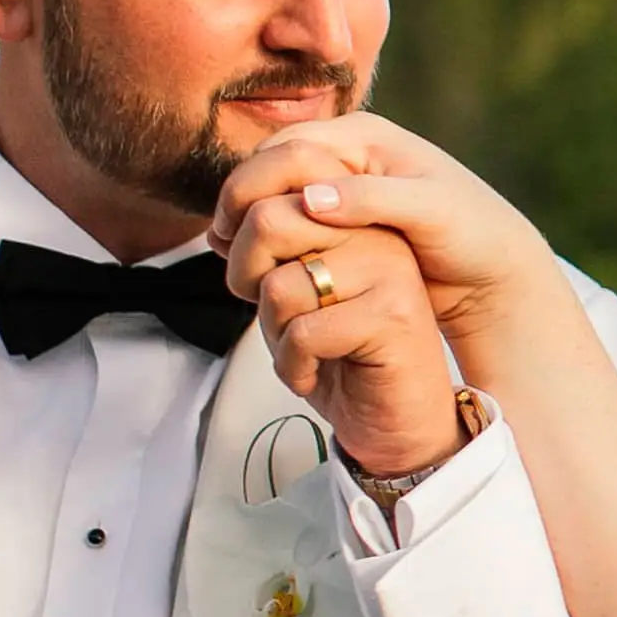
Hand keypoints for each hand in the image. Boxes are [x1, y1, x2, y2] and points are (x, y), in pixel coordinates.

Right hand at [213, 113, 562, 388]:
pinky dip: (270, 233)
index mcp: (366, 136)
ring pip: (278, 189)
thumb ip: (371, 201)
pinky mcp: (346, 215)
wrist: (497, 268)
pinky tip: (257, 261)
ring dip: (250, 216)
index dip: (253, 182)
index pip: (289, 147)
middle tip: (219, 240)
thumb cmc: (472, 235)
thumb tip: (311, 200)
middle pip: (274, 162)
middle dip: (241, 197)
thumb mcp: (428, 214)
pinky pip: (293, 215)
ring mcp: (346, 181)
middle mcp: (351, 151)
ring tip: (227, 252)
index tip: (230, 224)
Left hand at [231, 212, 464, 480]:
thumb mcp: (296, 296)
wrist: (399, 427)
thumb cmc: (345, 361)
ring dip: (273, 331)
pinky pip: (305, 333)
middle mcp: (374, 233)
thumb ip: (270, 254)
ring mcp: (388, 272)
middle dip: (246, 275)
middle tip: (270, 315)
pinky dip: (292, 366)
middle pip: (269, 221)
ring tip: (301, 352)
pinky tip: (312, 375)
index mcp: (351, 217)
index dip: (238, 235)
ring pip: (281, 285)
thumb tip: (217, 229)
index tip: (247, 278)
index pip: (271, 189)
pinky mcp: (391, 317)